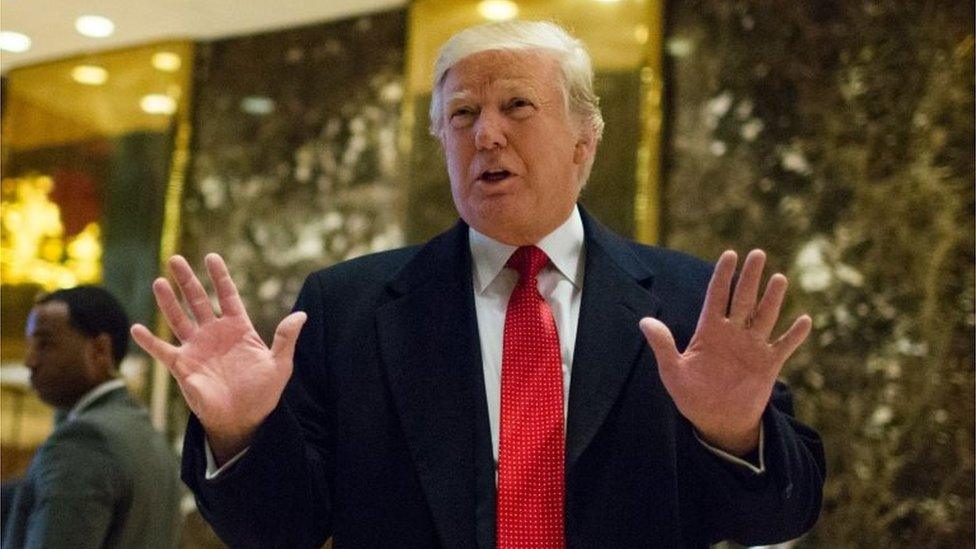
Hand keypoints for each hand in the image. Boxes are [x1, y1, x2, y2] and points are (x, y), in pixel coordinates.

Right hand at [131, 253, 306, 463]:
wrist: (245, 419)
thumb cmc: (263, 391)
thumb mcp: (280, 364)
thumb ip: (286, 338)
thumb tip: (302, 315)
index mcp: (238, 329)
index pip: (227, 296)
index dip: (220, 277)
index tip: (211, 257)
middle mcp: (214, 334)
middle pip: (198, 300)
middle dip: (187, 280)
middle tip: (176, 259)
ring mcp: (197, 348)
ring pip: (178, 319)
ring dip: (168, 302)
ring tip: (159, 282)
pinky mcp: (183, 367)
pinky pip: (163, 351)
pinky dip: (149, 342)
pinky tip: (136, 329)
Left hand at [639, 249, 810, 455]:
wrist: (716, 421)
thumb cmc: (691, 395)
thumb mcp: (673, 371)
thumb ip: (663, 345)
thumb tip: (644, 321)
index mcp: (709, 331)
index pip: (717, 296)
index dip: (723, 276)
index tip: (729, 254)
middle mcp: (733, 333)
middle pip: (743, 299)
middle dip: (750, 277)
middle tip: (758, 253)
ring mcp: (752, 347)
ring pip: (765, 316)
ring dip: (772, 299)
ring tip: (779, 278)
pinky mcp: (768, 364)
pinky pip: (783, 346)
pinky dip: (794, 335)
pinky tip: (804, 320)